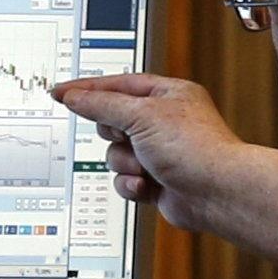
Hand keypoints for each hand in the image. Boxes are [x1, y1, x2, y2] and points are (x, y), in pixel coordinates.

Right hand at [51, 73, 242, 233]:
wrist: (216, 193)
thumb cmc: (195, 148)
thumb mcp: (141, 115)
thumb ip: (102, 105)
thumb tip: (75, 97)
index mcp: (167, 94)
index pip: (117, 85)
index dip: (87, 89)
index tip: (60, 92)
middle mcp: (163, 121)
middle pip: (112, 122)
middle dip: (117, 136)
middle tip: (130, 136)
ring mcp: (159, 152)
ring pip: (115, 155)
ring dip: (126, 164)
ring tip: (147, 167)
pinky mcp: (156, 180)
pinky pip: (124, 180)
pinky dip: (132, 184)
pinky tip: (148, 186)